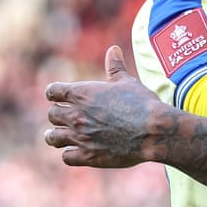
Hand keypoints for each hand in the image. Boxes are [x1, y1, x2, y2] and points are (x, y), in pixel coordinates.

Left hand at [44, 45, 170, 167]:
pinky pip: (66, 157)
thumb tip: (113, 49)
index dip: (55, 93)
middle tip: (66, 117)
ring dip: (56, 135)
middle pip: (52, 114)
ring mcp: (81, 137)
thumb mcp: (128, 82)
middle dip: (58, 114)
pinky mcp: (88, 156)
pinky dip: (69, 154)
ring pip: (53, 137)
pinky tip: (76, 151)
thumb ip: (115, 67)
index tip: (59, 96)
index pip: (53, 91)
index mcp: (83, 94)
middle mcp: (77, 115)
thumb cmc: (142, 103)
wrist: (153, 130)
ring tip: (60, 136)